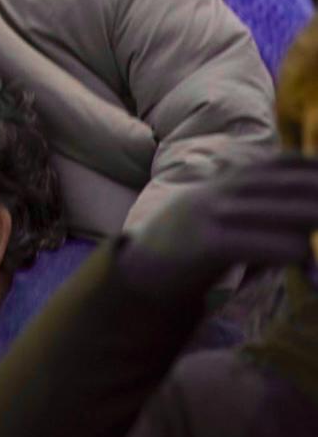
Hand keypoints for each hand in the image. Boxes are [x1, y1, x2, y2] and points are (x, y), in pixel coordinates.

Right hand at [120, 153, 317, 297]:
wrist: (136, 272)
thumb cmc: (187, 251)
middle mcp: (224, 190)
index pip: (285, 164)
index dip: (316, 169)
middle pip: (292, 185)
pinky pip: (257, 242)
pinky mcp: (207, 244)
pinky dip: (287, 249)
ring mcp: (214, 214)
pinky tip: (301, 259)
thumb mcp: (221, 217)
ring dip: (314, 221)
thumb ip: (257, 211)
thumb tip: (302, 225)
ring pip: (283, 212)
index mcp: (228, 179)